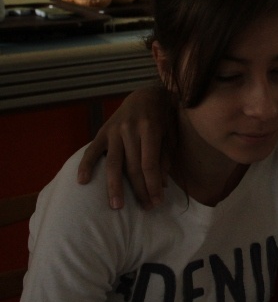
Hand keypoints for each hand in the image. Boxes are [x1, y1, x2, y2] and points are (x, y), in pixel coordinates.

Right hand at [76, 86, 171, 209]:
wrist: (146, 94)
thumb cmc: (163, 117)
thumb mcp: (170, 134)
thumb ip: (164, 158)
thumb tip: (160, 185)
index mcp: (150, 129)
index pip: (149, 164)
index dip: (153, 185)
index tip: (157, 201)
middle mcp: (130, 130)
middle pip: (133, 167)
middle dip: (140, 190)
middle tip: (146, 207)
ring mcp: (114, 130)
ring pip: (113, 163)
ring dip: (114, 187)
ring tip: (116, 206)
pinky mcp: (102, 131)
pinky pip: (92, 151)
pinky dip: (86, 165)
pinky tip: (83, 182)